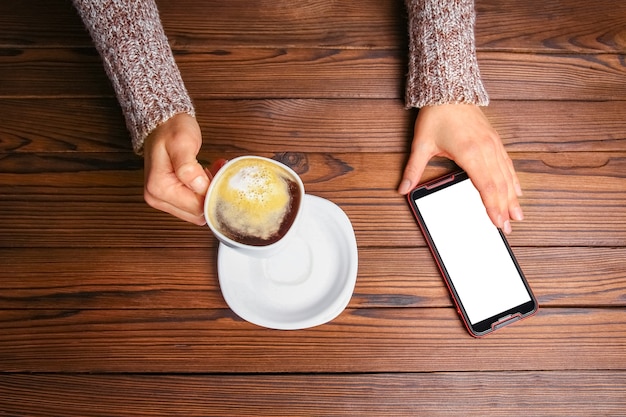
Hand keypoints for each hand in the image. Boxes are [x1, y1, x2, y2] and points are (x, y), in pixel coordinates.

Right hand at [143, 113, 209, 224]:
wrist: (162, 124)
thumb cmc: (170, 130)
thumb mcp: (181, 143)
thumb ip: (189, 168)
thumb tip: (200, 187)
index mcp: (159, 188)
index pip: (196, 207)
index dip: (212, 194)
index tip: (219, 176)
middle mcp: (157, 198)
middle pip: (197, 213)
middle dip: (211, 195)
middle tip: (217, 173)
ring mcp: (162, 199)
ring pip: (197, 211)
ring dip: (208, 193)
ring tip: (211, 171)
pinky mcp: (170, 198)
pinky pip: (193, 204)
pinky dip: (203, 192)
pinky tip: (207, 176)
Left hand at [397, 104, 522, 233]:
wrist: (450, 89)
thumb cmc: (436, 115)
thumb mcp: (421, 144)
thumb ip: (413, 169)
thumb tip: (402, 188)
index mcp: (470, 153)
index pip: (485, 186)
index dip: (492, 206)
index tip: (497, 223)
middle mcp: (486, 150)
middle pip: (499, 185)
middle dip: (505, 208)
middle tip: (508, 229)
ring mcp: (492, 145)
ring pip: (506, 176)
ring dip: (512, 197)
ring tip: (517, 216)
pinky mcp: (494, 140)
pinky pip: (507, 164)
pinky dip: (513, 180)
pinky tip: (516, 191)